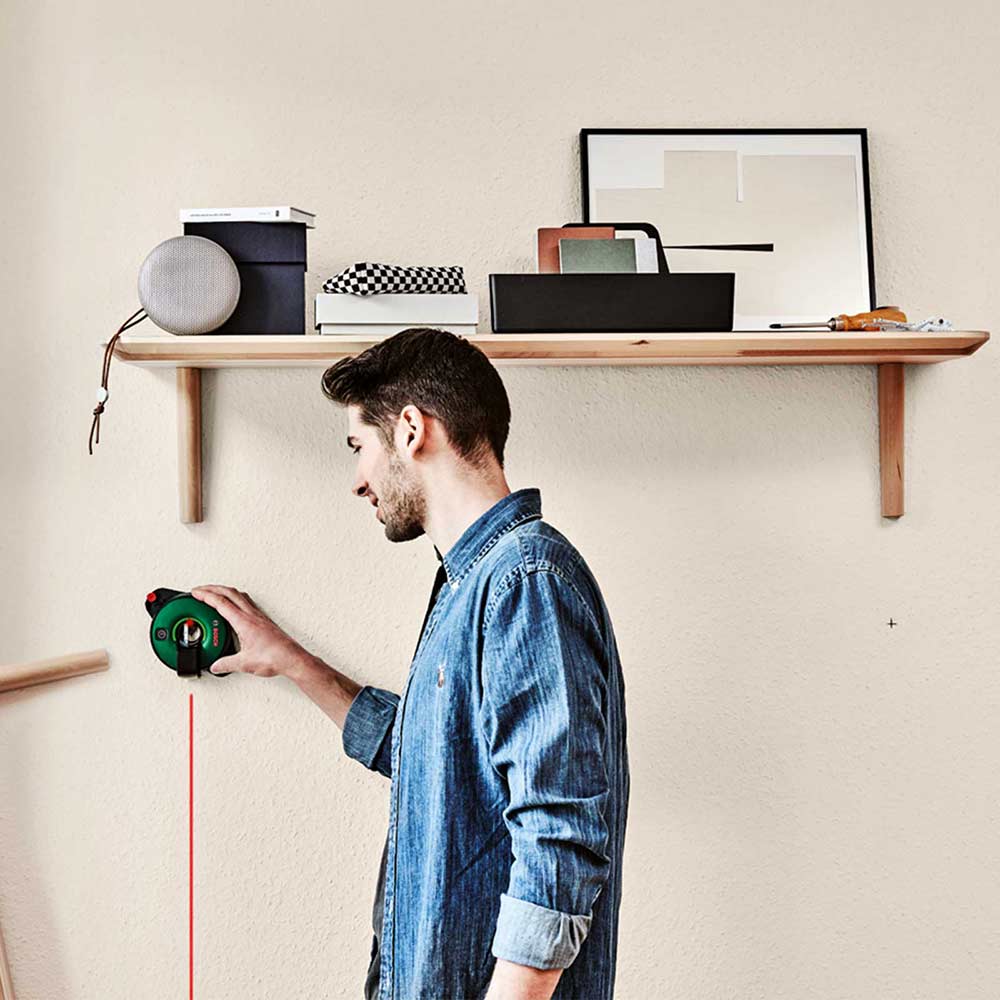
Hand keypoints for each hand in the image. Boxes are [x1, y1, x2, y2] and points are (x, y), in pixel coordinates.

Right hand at [190, 584, 308, 678]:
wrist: (292, 658)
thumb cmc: (274, 657)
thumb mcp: (244, 663)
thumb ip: (226, 664)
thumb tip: (216, 665)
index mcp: (244, 622)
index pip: (221, 603)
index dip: (206, 595)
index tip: (195, 592)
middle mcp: (252, 615)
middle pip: (229, 593)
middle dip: (212, 588)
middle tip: (200, 589)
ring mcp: (259, 616)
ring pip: (239, 596)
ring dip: (225, 591)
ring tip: (215, 593)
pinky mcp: (264, 621)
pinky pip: (247, 603)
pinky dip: (236, 599)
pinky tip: (234, 606)